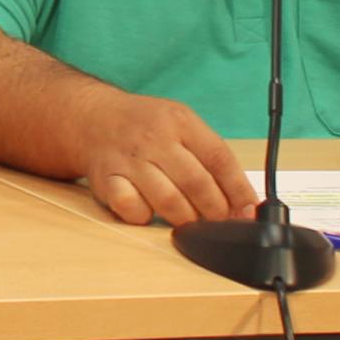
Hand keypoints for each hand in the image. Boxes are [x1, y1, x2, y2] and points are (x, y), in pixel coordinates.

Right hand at [74, 89, 257, 226]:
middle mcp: (154, 138)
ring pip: (168, 201)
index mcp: (179, 121)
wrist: (91, 118)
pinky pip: (132, 208)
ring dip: (186, 219)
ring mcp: (129, 159)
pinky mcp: (106, 179)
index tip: (248, 211)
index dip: (239, 190)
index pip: (219, 159)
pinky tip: (150, 212)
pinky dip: (146, 217)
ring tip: (191, 222)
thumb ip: (209, 157)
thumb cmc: (144, 126)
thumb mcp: (180, 124)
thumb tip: (243, 201)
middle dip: (215, 211)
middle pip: (197, 183)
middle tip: (220, 222)